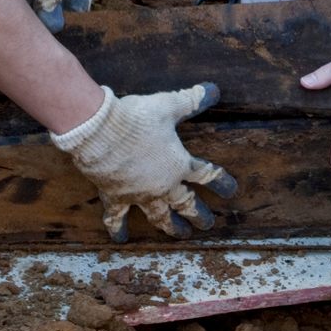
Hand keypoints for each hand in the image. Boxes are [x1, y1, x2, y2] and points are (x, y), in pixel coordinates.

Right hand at [51, 84, 239, 243]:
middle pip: (187, 204)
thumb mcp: (168, 105)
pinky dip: (119, 229)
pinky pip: (117, 218)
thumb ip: (191, 100)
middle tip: (208, 225)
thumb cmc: (136, 118)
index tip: (231, 191)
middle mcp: (163, 185)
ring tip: (180, 236)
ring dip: (171, 227)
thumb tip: (214, 90)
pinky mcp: (116, 197)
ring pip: (159, 217)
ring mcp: (140, 195)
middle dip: (199, 215)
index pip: (207, 175)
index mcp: (178, 164)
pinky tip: (121, 240)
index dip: (221, 182)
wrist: (99, 131)